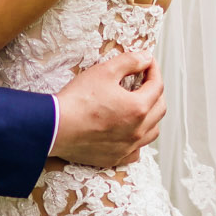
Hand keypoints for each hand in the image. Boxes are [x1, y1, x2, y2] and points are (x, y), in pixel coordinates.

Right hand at [50, 52, 165, 169]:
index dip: (153, 70)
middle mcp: (137, 130)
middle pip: (159, 108)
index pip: (157, 85)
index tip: (147, 62)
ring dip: (151, 116)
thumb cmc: (78, 100)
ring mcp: (127, 146)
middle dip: (156, 91)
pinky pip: (137, 151)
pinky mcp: (115, 157)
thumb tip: (146, 57)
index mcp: (138, 108)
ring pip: (152, 131)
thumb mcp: (104, 71)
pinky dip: (138, 140)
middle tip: (145, 80)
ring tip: (140, 105)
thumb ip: (129, 62)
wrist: (56, 127)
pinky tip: (129, 131)